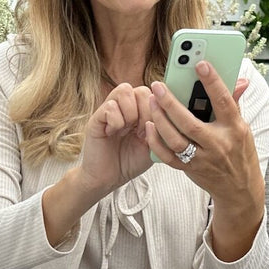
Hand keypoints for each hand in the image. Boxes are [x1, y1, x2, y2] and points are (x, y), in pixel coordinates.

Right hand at [78, 82, 153, 196]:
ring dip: (130, 113)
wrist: (108, 178)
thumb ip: (162, 129)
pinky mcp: (96, 117)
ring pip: (125, 90)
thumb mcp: (153, 146)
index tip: (151, 130)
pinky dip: (116, 121)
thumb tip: (172, 113)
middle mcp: (125, 107)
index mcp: (140, 112)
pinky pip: (110, 106)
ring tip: (125, 130)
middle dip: (146, 112)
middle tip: (139, 132)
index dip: (157, 110)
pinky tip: (112, 133)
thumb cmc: (129, 162)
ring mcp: (110, 110)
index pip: (154, 94)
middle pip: (142, 90)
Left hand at [146, 61, 264, 259]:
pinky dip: (156, 142)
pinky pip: (168, 156)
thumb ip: (234, 103)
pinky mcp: (190, 170)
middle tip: (157, 85)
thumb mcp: (243, 128)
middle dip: (172, 103)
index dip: (213, 82)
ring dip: (160, 120)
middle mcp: (218, 145)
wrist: (239, 190)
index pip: (224, 102)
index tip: (200, 64)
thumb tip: (240, 80)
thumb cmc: (240, 152)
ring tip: (151, 102)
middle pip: (191, 123)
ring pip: (176, 140)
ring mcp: (202, 159)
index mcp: (235, 129)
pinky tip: (150, 125)